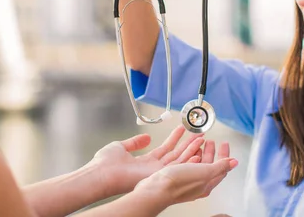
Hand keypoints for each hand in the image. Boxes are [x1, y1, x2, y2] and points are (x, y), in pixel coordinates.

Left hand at [87, 125, 205, 196]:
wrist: (102, 173)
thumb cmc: (105, 163)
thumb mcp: (121, 146)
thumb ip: (135, 142)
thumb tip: (145, 138)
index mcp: (145, 162)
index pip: (165, 149)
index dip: (175, 139)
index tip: (182, 129)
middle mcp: (153, 168)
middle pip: (176, 155)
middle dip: (188, 144)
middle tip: (199, 134)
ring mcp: (156, 172)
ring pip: (180, 159)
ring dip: (192, 148)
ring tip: (201, 137)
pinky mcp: (158, 174)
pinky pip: (178, 165)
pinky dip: (189, 158)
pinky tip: (198, 150)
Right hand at [134, 141, 237, 205]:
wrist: (157, 189)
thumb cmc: (179, 182)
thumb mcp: (204, 171)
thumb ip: (220, 166)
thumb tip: (234, 162)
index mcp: (208, 183)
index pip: (222, 168)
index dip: (224, 154)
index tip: (224, 143)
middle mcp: (199, 183)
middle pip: (210, 165)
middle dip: (212, 152)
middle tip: (212, 141)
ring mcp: (187, 180)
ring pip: (198, 164)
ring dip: (201, 151)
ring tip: (200, 142)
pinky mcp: (177, 177)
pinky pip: (187, 164)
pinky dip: (190, 154)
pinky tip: (188, 149)